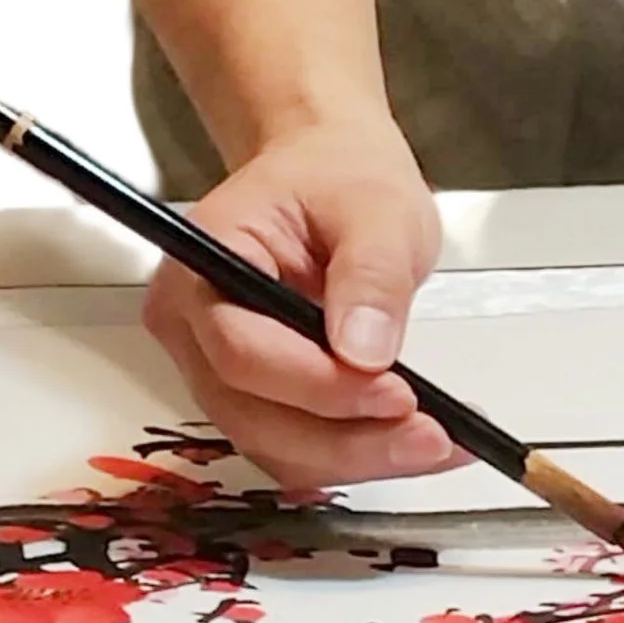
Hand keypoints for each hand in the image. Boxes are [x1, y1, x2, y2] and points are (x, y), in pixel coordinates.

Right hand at [141, 124, 466, 487]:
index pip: (243, 350)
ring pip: (271, 442)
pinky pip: (289, 440)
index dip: (318, 386)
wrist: (329, 166)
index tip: (395, 394)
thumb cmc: (340, 174)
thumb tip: (365, 350)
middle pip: (252, 413)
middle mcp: (192, 322)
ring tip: (431, 443)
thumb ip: (371, 274)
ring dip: (351, 456)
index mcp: (204, 259)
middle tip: (428, 438)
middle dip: (345, 439)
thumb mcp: (378, 206)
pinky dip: (348, 450)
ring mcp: (213, 363)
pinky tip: (407, 440)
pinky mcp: (248, 390)